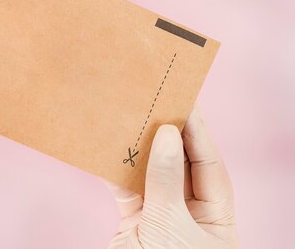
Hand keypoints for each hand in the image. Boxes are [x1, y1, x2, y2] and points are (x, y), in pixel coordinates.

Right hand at [107, 108, 237, 247]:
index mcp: (216, 220)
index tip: (184, 102)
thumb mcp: (171, 223)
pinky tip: (108, 150)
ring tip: (132, 119)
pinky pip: (126, 190)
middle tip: (157, 103)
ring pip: (150, 175)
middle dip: (167, 136)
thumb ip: (165, 179)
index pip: (209, 166)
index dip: (197, 133)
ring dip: (139, 150)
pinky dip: (115, 172)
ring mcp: (160, 218)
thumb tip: (165, 134)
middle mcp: (190, 215)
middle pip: (180, 166)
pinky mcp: (133, 223)